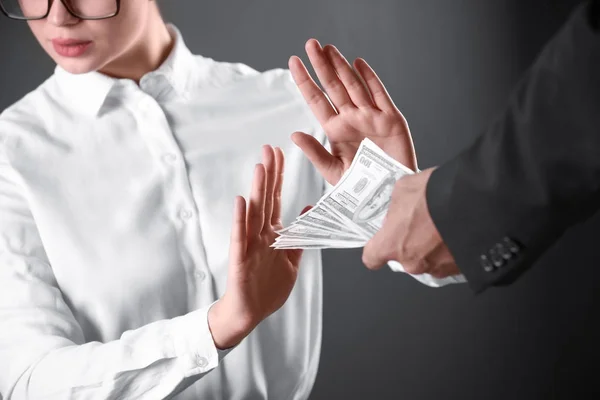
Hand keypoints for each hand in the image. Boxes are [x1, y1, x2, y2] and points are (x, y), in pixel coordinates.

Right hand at [208, 145, 305, 348]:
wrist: (249, 312)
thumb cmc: (268, 287)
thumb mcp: (291, 260)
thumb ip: (299, 236)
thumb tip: (311, 209)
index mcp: (273, 234)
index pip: (276, 199)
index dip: (279, 177)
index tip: (280, 153)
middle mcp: (260, 234)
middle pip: (266, 199)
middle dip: (269, 174)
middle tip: (270, 148)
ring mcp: (249, 245)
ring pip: (254, 213)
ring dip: (257, 190)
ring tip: (259, 167)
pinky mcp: (240, 259)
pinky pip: (240, 237)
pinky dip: (240, 220)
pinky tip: (240, 201)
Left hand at [289, 39, 417, 184]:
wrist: (390, 197)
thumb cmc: (362, 188)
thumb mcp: (334, 172)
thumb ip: (315, 153)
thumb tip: (295, 134)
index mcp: (335, 131)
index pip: (316, 100)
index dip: (305, 81)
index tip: (293, 62)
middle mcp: (352, 119)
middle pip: (333, 87)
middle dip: (322, 66)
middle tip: (310, 44)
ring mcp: (371, 117)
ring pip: (354, 86)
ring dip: (341, 66)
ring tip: (328, 48)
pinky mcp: (391, 120)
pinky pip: (379, 95)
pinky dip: (370, 78)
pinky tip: (358, 63)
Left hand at [362, 168, 460, 278]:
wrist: (475, 203)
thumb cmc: (435, 196)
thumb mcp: (405, 188)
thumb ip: (396, 203)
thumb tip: (399, 208)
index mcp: (391, 244)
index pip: (372, 258)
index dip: (377, 250)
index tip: (381, 242)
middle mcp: (411, 263)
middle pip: (404, 257)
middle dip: (411, 243)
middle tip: (422, 223)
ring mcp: (436, 269)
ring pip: (428, 260)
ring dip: (433, 247)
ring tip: (443, 226)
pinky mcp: (459, 270)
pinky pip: (450, 261)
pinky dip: (452, 250)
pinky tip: (457, 232)